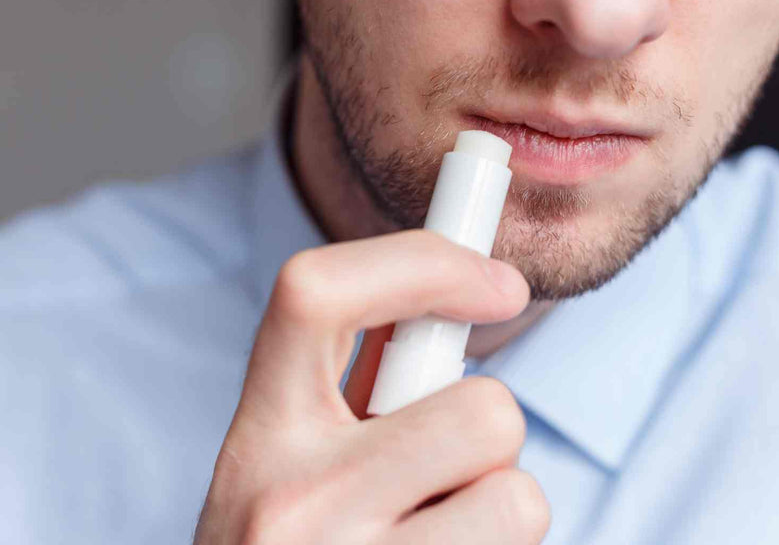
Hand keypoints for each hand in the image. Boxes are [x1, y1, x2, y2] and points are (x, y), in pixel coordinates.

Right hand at [194, 230, 549, 544]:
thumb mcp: (294, 470)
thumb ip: (357, 394)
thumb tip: (458, 296)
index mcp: (260, 443)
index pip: (316, 294)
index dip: (423, 262)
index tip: (498, 282)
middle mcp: (289, 507)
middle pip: (484, 411)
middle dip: (489, 438)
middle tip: (444, 475)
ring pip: (518, 498)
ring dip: (499, 512)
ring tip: (439, 539)